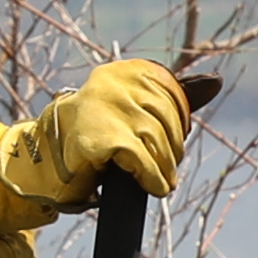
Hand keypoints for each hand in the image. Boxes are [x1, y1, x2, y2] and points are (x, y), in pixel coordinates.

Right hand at [0, 57, 206, 209]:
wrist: (43, 165)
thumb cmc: (95, 136)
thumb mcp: (135, 110)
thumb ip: (171, 96)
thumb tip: (214, 81)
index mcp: (124, 71)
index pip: (172, 92)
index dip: (178, 122)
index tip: (168, 138)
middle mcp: (114, 83)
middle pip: (168, 119)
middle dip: (172, 149)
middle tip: (165, 167)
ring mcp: (105, 109)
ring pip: (159, 142)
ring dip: (165, 168)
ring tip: (160, 180)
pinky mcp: (100, 138)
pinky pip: (143, 161)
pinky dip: (153, 178)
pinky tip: (153, 186)